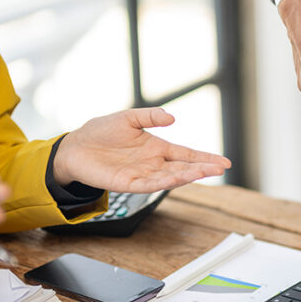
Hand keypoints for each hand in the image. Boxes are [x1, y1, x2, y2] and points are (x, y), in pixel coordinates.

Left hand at [53, 108, 231, 191]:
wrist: (75, 147)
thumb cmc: (100, 132)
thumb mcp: (128, 118)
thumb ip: (150, 117)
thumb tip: (172, 117)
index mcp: (157, 148)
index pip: (186, 154)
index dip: (205, 158)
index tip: (224, 162)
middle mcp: (153, 163)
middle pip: (183, 168)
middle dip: (202, 168)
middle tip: (220, 168)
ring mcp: (142, 175)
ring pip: (170, 177)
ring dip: (188, 176)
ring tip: (205, 172)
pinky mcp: (128, 184)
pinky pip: (150, 184)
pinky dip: (164, 183)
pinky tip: (177, 180)